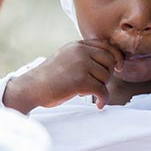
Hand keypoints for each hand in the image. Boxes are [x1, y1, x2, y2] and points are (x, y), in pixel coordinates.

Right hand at [3, 39, 122, 113]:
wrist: (31, 88)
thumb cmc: (49, 77)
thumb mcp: (66, 58)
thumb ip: (83, 56)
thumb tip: (108, 62)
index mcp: (77, 45)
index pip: (106, 45)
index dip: (116, 56)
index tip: (118, 67)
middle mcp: (80, 51)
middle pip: (109, 61)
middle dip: (107, 74)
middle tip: (97, 84)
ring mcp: (81, 64)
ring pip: (106, 76)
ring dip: (101, 87)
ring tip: (87, 92)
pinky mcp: (80, 80)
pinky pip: (102, 90)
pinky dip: (103, 99)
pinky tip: (98, 104)